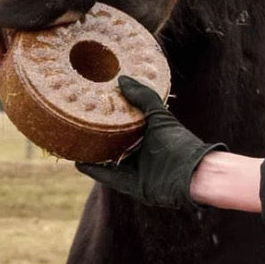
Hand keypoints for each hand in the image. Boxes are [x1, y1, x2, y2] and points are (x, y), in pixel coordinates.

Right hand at [76, 75, 225, 207]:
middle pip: (113, 141)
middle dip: (96, 134)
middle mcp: (140, 151)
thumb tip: (122, 78)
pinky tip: (78, 162)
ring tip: (71, 141)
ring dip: (91, 153)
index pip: (123, 123)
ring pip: (107, 159)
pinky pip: (108, 177)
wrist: (193, 174)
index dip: (108, 115)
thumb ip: (143, 97)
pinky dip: (94, 171)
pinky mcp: (131, 185)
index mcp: (146, 134)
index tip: (90, 105)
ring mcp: (135, 169)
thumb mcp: (159, 115)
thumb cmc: (179, 142)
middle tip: (75, 122)